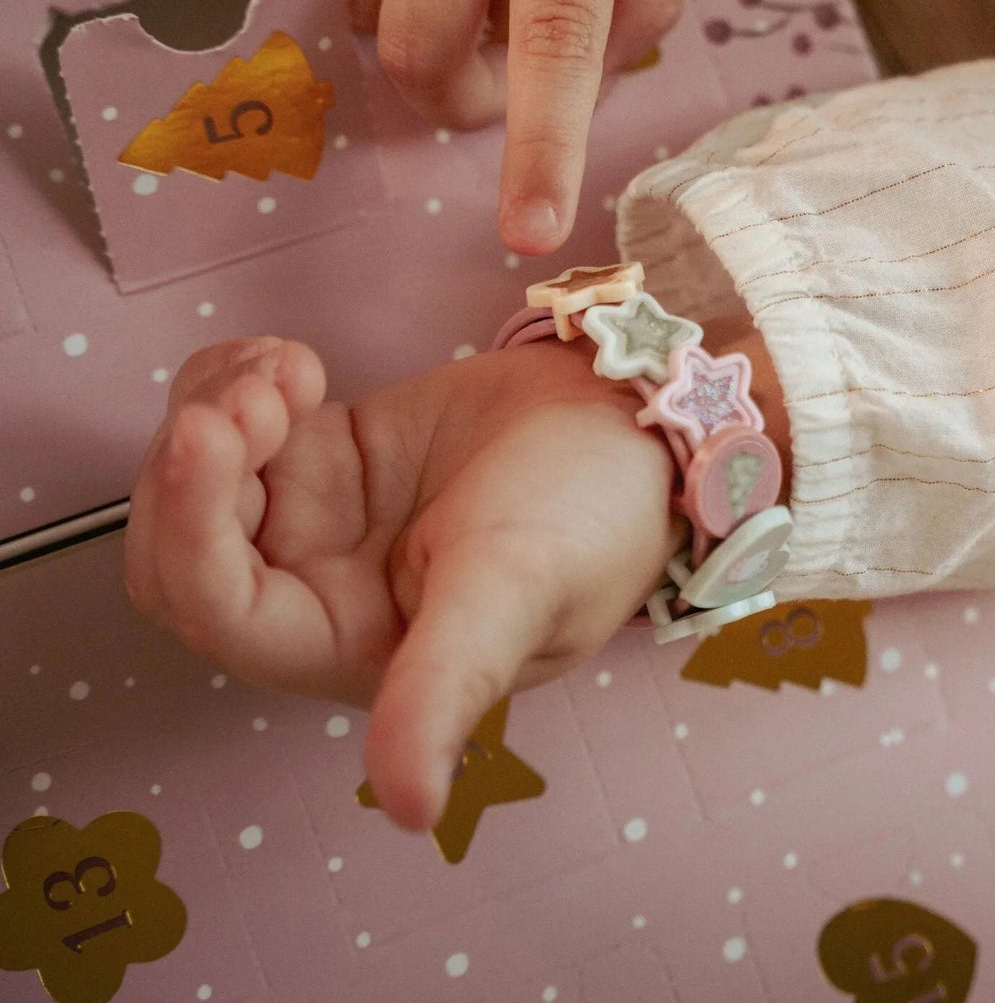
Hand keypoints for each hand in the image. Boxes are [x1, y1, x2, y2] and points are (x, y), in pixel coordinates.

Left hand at [124, 334, 680, 831]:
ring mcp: (318, 518)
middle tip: (264, 398)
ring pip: (195, 479)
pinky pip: (237, 421)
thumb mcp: (516, 594)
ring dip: (216, 409)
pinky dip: (238, 379)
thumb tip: (407, 811)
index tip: (215, 431)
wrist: (632, 418)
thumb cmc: (591, 514)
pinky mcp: (326, 451)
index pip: (222, 611)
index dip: (192, 529)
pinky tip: (297, 360)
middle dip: (191, 468)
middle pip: (182, 550)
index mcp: (357, 647)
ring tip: (293, 371)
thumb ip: (449, 685)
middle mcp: (322, 592)